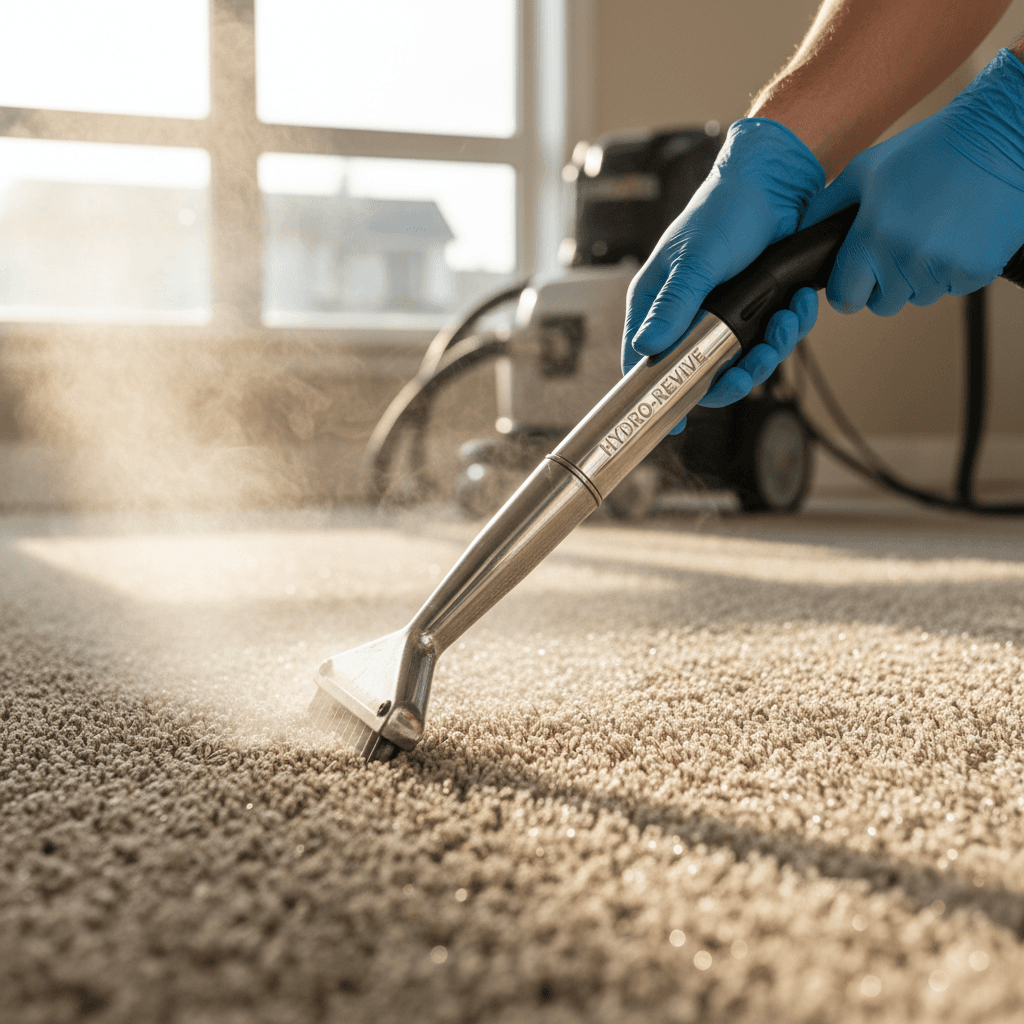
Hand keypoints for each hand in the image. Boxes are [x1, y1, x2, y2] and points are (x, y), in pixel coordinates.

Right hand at [622, 117, 824, 432]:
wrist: (778, 182)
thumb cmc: (724, 210)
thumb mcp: (695, 259)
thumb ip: (674, 305)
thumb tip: (647, 348)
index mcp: (657, 305)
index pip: (645, 363)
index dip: (659, 395)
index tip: (677, 423)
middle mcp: (687, 316)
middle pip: (700, 375)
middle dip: (731, 377)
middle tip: (749, 369)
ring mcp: (724, 317)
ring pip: (742, 363)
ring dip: (769, 351)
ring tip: (785, 321)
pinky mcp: (758, 311)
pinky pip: (772, 340)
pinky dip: (790, 328)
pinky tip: (798, 304)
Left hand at [803, 48, 1023, 316]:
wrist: (1000, 136)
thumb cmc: (930, 149)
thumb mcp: (865, 170)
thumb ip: (826, 208)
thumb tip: (801, 237)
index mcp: (871, 238)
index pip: (844, 298)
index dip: (847, 288)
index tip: (855, 275)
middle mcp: (904, 260)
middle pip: (882, 303)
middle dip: (883, 283)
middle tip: (897, 246)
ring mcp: (941, 269)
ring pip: (917, 297)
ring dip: (918, 276)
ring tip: (930, 232)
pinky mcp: (975, 271)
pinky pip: (952, 288)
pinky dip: (952, 270)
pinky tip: (957, 234)